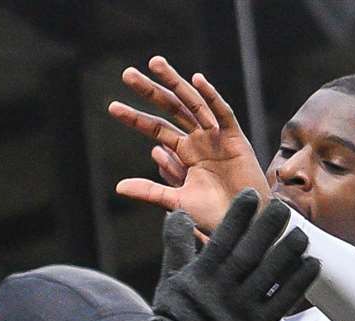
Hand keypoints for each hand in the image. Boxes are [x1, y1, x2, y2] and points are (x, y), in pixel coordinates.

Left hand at [109, 56, 267, 232]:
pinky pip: (222, 113)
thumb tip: (118, 186)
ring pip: (193, 103)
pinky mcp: (236, 138)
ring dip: (175, 83)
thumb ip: (150, 191)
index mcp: (183, 151)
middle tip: (127, 73)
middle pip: (170, 108)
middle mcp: (198, 139)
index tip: (112, 107)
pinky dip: (211, 97)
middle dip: (149, 90)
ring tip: (155, 64)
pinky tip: (197, 80)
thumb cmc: (213, 214)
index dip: (135, 118)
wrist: (243, 222)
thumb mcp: (176, 202)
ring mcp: (216, 136)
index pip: (155, 129)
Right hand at [120, 190, 318, 320]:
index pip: (223, 237)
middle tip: (283, 206)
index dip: (238, 215)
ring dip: (290, 250)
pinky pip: (283, 301)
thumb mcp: (169, 280)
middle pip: (251, 251)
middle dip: (268, 226)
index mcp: (200, 276)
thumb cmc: (174, 319)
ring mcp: (241, 310)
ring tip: (303, 233)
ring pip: (271, 274)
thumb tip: (178, 213)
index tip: (251, 195)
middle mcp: (222, 290)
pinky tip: (312, 263)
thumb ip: (176, 245)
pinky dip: (299, 281)